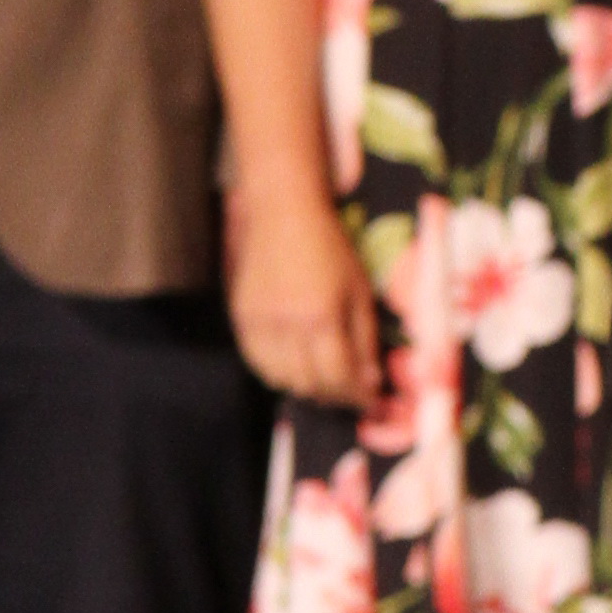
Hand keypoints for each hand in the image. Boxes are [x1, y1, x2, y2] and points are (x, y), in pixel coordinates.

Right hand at [226, 188, 379, 406]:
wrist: (283, 213)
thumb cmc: (330, 248)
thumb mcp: (359, 290)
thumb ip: (365, 339)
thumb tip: (370, 380)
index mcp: (322, 317)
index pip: (339, 377)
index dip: (357, 395)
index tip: (369, 398)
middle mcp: (286, 327)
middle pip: (309, 385)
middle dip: (334, 395)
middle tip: (349, 390)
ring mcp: (259, 324)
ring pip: (281, 380)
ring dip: (305, 386)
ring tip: (323, 378)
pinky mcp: (241, 319)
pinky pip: (257, 364)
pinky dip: (278, 373)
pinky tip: (294, 364)